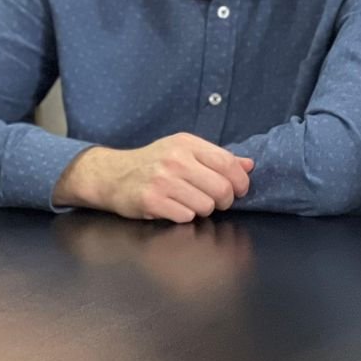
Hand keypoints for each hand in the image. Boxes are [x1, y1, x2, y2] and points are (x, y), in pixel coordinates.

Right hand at [53, 133, 254, 222]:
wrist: (111, 175)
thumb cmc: (153, 163)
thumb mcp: (184, 151)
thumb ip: (217, 158)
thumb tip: (249, 164)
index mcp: (187, 144)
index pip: (227, 162)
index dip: (241, 180)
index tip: (241, 190)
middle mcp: (175, 159)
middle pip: (221, 187)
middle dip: (225, 200)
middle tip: (218, 202)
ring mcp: (162, 180)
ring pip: (206, 205)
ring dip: (204, 210)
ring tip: (192, 204)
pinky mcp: (151, 200)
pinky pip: (185, 216)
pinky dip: (185, 216)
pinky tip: (175, 209)